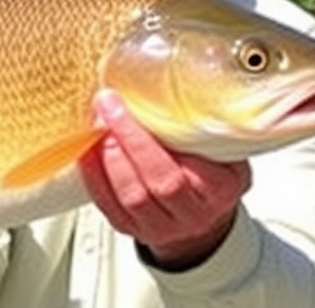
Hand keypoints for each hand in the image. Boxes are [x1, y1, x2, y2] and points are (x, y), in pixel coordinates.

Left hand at [79, 89, 251, 270]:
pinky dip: (94, 174)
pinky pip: (108, 204)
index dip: (144, 141)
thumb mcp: (225, 150)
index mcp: (219, 192)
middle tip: (107, 107)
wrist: (205, 215)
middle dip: (125, 140)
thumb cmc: (213, 173)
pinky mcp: (131, 229)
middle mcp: (191, 215)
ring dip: (107, 156)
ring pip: (129, 196)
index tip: (126, 105)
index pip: (180, 171)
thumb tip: (174, 85)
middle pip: (154, 183)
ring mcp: (160, 227)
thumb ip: (206, 128)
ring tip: (98, 124)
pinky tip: (89, 149)